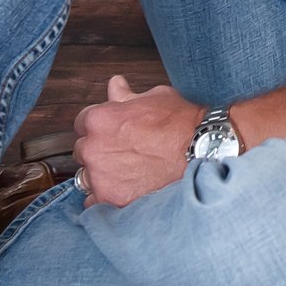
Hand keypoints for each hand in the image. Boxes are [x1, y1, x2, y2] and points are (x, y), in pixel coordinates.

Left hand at [72, 75, 205, 206]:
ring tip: (127, 172)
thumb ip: (125, 95)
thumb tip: (115, 85)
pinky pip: (94, 200)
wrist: (203, 150)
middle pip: (83, 150)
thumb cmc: (181, 123)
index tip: (112, 132)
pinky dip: (105, 197)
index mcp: (99, 120)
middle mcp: (94, 148)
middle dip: (99, 150)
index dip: (99, 126)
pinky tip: (125, 189)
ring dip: (100, 174)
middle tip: (124, 151)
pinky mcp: (111, 198)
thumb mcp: (153, 98)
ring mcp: (100, 176)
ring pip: (87, 176)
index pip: (82, 123)